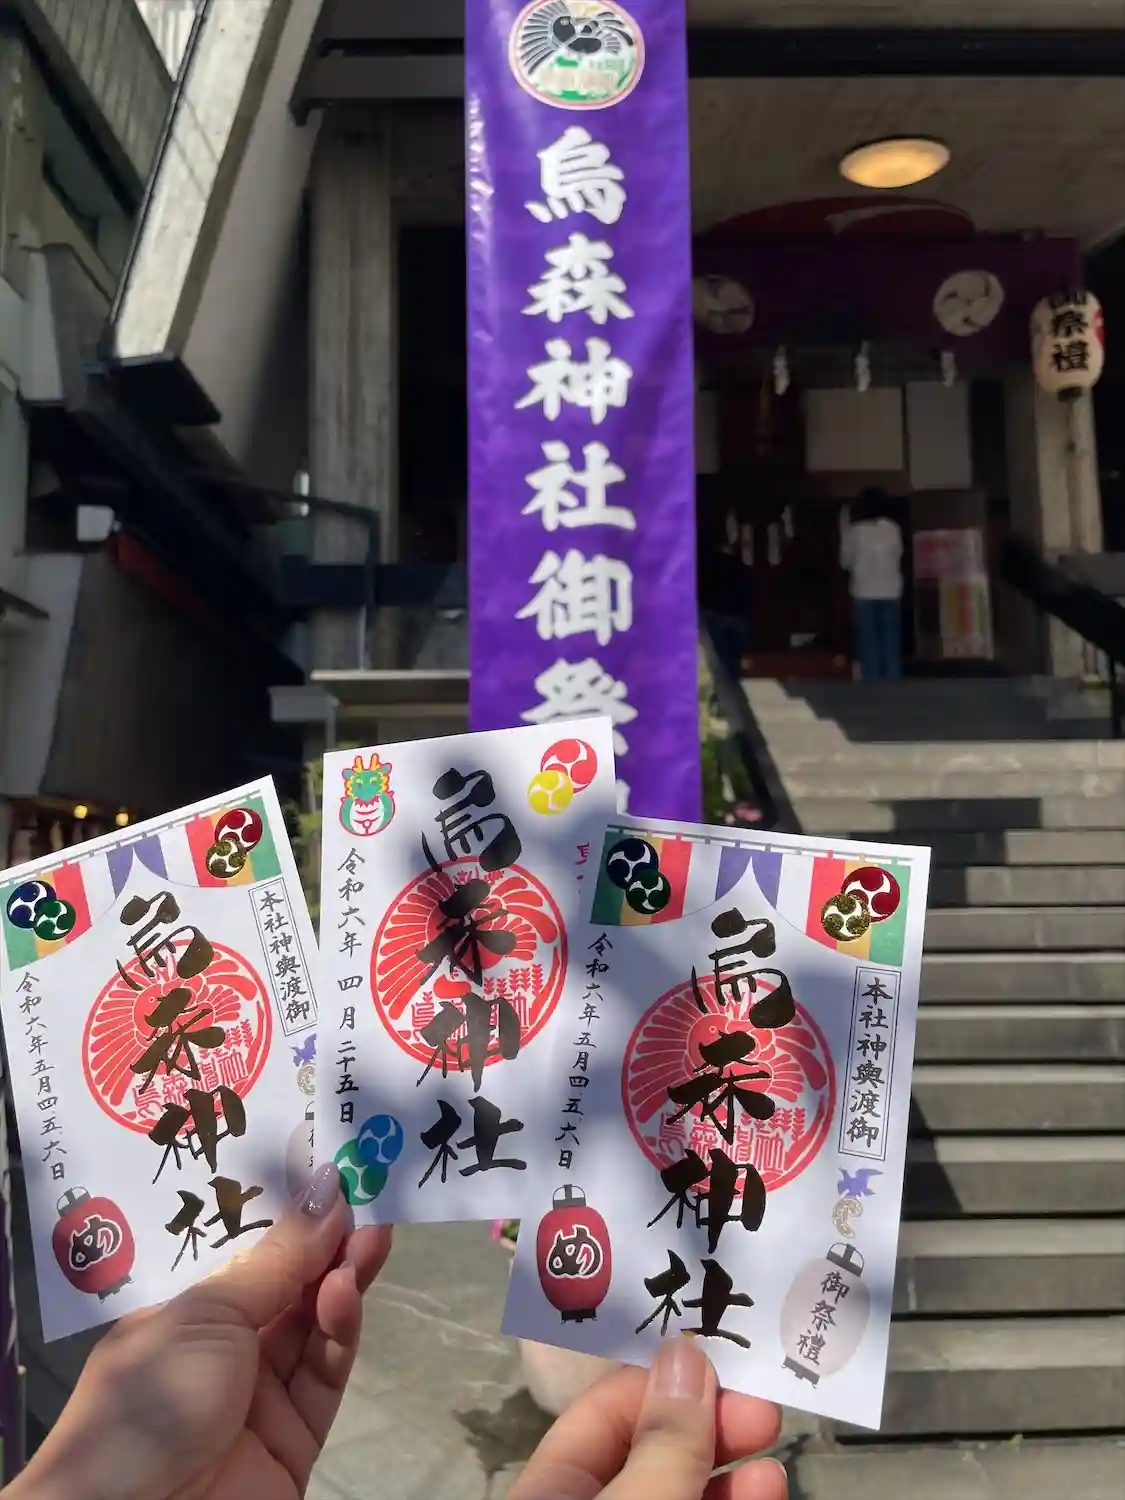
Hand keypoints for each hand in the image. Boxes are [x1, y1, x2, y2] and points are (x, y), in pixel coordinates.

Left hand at [12, 1164, 390, 1499]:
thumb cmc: (150, 1400)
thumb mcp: (205, 1315)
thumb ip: (277, 1259)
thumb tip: (327, 1187)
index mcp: (177, 1320)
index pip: (241, 1261)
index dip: (285, 1219)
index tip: (329, 1172)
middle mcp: (219, 1356)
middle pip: (285, 1289)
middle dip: (324, 1242)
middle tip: (367, 1192)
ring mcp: (259, 1400)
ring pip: (312, 1326)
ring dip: (341, 1278)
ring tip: (371, 1233)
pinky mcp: (297, 1440)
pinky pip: (324, 1373)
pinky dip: (340, 1329)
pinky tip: (347, 1287)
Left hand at [509, 1337, 786, 1499]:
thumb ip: (661, 1444)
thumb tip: (687, 1354)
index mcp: (550, 1488)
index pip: (603, 1413)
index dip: (663, 1383)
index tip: (722, 1362)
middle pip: (651, 1448)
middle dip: (709, 1420)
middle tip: (764, 1404)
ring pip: (684, 1488)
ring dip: (731, 1462)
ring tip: (774, 1438)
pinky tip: (767, 1487)